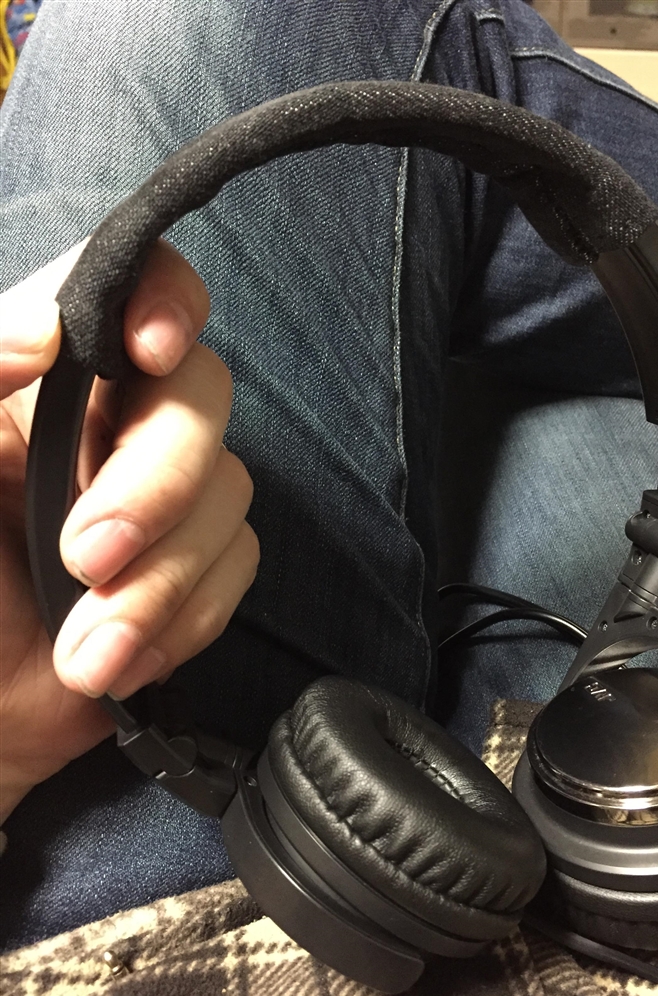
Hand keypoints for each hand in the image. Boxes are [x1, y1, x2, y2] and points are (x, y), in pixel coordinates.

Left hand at [0, 240, 259, 822]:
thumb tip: (44, 333)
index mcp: (43, 382)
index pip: (135, 290)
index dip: (166, 300)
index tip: (147, 352)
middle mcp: (112, 427)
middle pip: (202, 398)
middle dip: (158, 484)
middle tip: (83, 557)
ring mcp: (160, 503)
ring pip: (229, 495)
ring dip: (164, 581)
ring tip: (85, 651)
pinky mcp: (190, 574)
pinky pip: (235, 571)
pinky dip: (183, 621)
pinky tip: (115, 663)